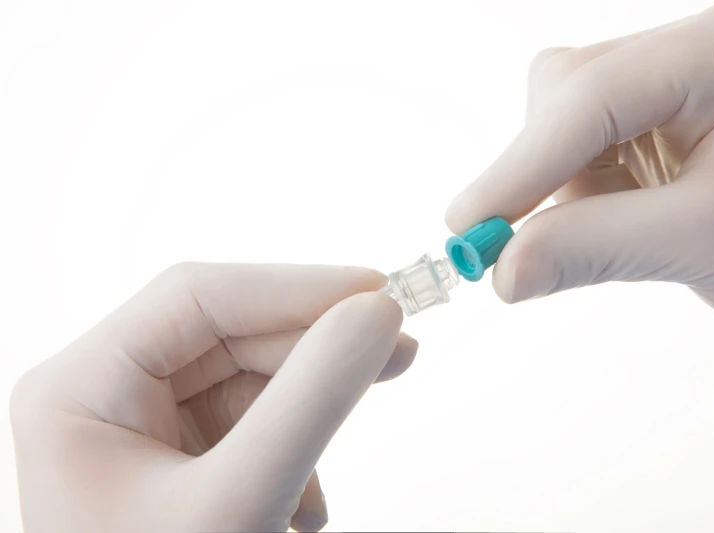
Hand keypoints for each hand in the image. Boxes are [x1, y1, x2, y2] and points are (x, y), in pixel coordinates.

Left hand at [10, 263, 416, 531]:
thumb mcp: (239, 503)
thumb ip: (311, 400)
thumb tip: (378, 314)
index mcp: (81, 388)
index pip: (199, 297)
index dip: (295, 286)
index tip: (380, 292)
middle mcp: (107, 393)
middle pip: (230, 332)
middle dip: (316, 345)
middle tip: (399, 348)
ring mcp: (145, 425)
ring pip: (250, 376)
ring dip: (307, 412)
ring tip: (321, 486)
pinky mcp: (181, 456)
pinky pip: (252, 419)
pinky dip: (294, 448)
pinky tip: (299, 507)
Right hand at [446, 2, 713, 351]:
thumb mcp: (708, 244)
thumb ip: (596, 248)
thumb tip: (500, 271)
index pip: (595, 96)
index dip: (524, 164)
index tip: (468, 224)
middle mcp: (684, 58)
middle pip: (563, 97)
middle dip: (535, 173)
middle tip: (497, 247)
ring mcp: (661, 96)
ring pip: (556, 128)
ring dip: (555, 191)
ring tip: (610, 238)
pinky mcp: (643, 136)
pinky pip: (572, 160)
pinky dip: (569, 203)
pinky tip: (612, 228)